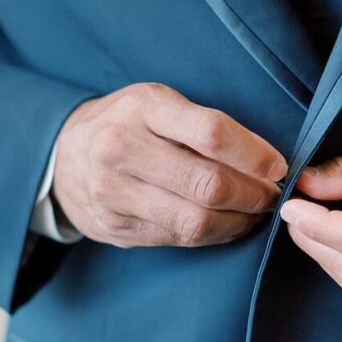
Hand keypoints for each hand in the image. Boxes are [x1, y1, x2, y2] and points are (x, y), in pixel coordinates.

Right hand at [53, 82, 286, 246]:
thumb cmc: (128, 123)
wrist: (62, 155)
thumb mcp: (158, 103)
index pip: (211, 133)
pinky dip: (215, 234)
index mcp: (142, 107)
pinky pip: (181, 238)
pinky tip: (228, 224)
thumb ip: (202, 125)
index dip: (254, 154)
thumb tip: (265, 160)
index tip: (279, 167)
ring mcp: (113, 192)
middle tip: (272, 196)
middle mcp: (121, 148)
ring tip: (255, 212)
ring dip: (239, 221)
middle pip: (209, 184)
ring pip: (197, 220)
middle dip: (253, 195)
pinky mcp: (115, 226)